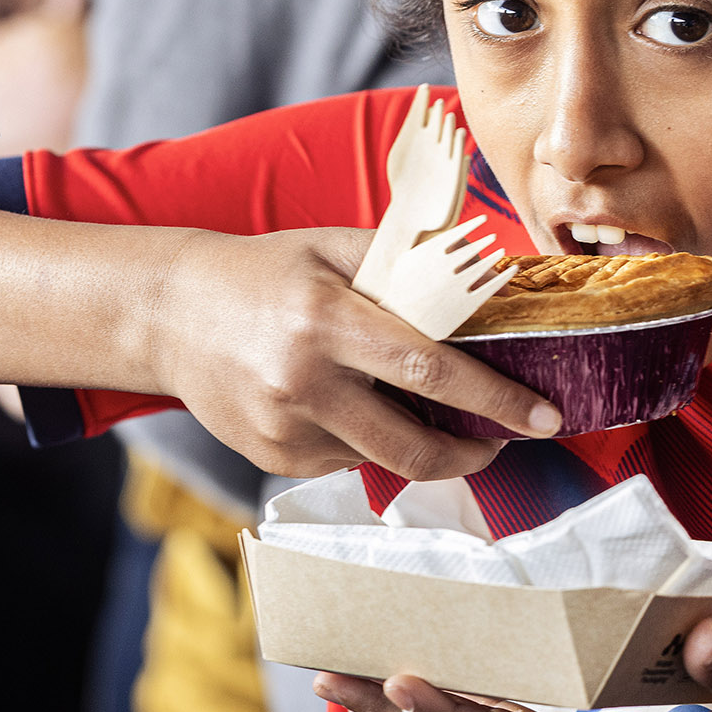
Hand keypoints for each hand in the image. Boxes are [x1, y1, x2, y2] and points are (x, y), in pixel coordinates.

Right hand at [149, 226, 562, 482]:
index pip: (429, 372)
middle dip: (473, 452)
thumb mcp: (331, 250)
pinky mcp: (272, 458)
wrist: (167, 312)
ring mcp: (284, 429)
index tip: (544, 418)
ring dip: (422, 445)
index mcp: (326, 321)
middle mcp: (303, 382)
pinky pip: (345, 462)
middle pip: (412, 443)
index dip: (496, 400)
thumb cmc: (263, 273)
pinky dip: (366, 441)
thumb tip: (487, 283)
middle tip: (504, 441)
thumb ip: (406, 268)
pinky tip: (354, 408)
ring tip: (434, 419)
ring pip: (381, 457)